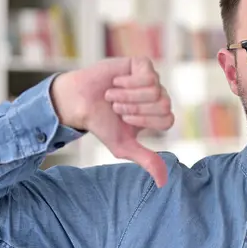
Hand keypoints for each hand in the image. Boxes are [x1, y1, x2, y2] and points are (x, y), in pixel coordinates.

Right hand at [51, 57, 173, 186]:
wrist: (79, 102)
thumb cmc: (101, 123)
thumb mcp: (124, 146)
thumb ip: (146, 160)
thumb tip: (164, 182)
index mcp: (157, 115)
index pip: (168, 119)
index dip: (145, 120)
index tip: (124, 119)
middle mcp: (158, 96)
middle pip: (164, 105)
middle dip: (136, 109)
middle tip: (117, 108)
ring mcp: (151, 79)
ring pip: (155, 91)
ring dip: (129, 97)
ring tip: (112, 97)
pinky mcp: (142, 65)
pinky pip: (148, 76)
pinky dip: (128, 84)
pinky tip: (115, 83)